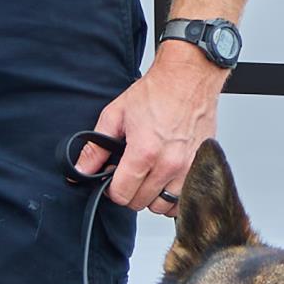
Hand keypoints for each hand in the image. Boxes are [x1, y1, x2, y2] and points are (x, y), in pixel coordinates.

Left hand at [80, 40, 224, 213]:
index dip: (112, 189)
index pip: (122, 195)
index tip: (114, 179)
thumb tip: (80, 170)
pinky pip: (186, 200)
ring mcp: (189, 167)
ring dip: (153, 196)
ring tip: (150, 175)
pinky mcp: (203, 166)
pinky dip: (175, 197)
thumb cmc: (157, 92)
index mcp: (144, 152)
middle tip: (131, 173)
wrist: (189, 78)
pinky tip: (167, 181)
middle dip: (131, 192)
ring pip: (164, 206)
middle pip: (142, 203)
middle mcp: (169, 164)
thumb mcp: (115, 115)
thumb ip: (95, 148)